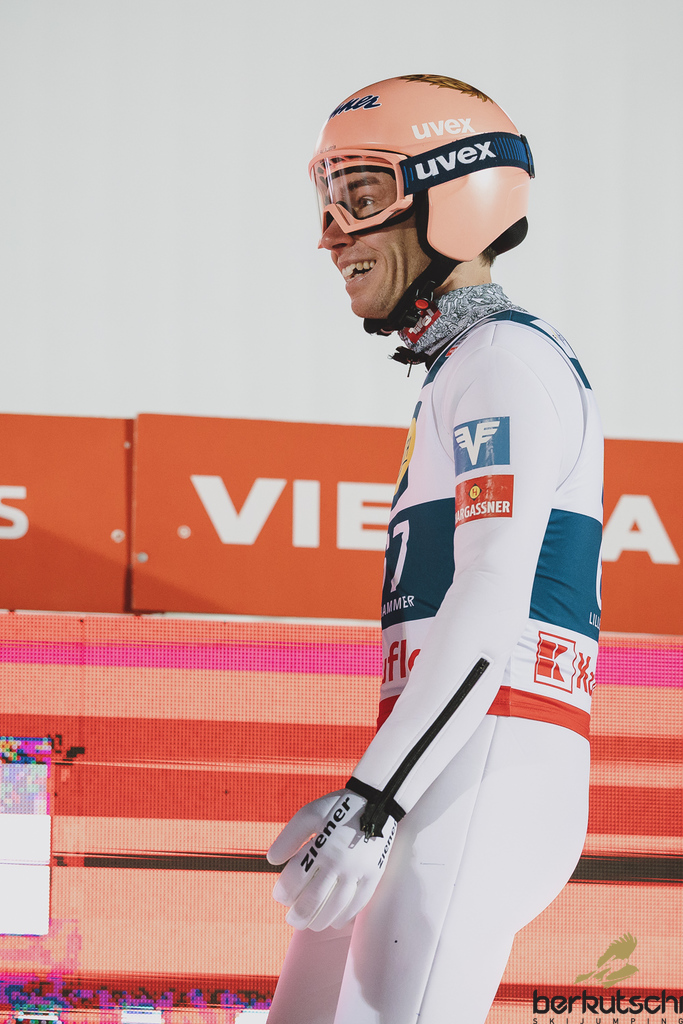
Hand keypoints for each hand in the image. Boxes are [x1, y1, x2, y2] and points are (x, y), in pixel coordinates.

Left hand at [266, 789, 396, 931]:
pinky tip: (334, 920)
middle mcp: (339, 863)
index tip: (280, 896)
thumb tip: (272, 862)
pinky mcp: (373, 876)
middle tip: (291, 919)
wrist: (378, 800)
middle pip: (313, 902)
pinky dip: (344, 917)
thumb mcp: (309, 813)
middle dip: (297, 915)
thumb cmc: (338, 807)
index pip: (294, 881)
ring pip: (335, 909)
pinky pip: (358, 905)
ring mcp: (358, 872)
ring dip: (318, 921)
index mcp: (321, 847)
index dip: (282, 893)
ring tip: (309, 923)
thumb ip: (289, 837)